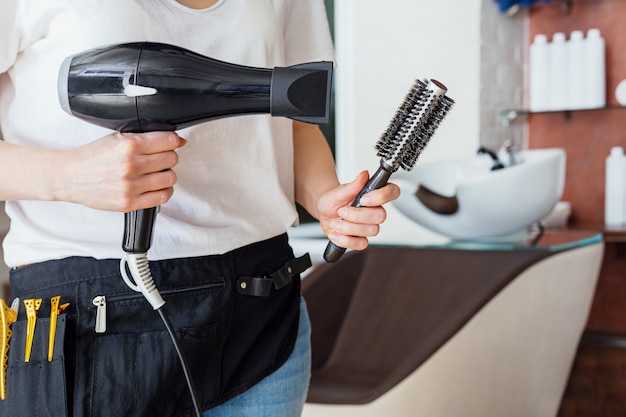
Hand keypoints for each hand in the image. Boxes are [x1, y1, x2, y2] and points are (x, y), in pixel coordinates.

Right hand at [60, 131, 185, 210]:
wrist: (69, 177)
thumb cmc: (92, 158)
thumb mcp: (117, 138)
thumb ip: (145, 138)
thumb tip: (177, 140)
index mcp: (128, 144)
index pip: (169, 140)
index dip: (173, 141)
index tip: (171, 143)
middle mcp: (130, 165)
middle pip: (172, 159)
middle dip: (168, 157)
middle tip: (159, 159)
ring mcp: (131, 185)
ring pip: (170, 178)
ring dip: (166, 175)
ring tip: (155, 173)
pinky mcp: (129, 203)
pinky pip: (163, 197)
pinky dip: (164, 191)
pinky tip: (155, 186)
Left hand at [317, 171, 400, 250]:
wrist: (323, 211)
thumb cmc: (333, 200)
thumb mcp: (339, 191)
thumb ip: (353, 185)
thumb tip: (364, 174)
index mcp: (373, 195)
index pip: (392, 192)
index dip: (382, 196)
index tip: (364, 199)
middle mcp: (374, 211)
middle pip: (381, 216)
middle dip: (357, 215)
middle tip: (342, 211)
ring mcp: (369, 226)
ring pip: (371, 231)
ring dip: (348, 228)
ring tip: (335, 223)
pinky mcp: (361, 239)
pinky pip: (361, 244)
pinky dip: (345, 240)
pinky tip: (337, 233)